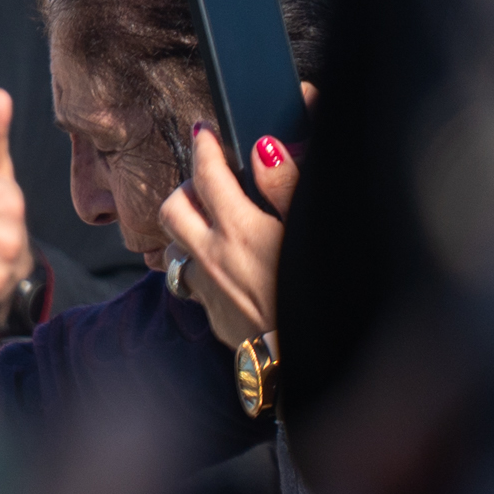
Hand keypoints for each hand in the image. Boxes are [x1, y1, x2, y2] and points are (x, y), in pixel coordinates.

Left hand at [158, 113, 303, 348]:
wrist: (314, 361)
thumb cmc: (321, 292)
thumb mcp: (311, 230)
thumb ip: (285, 187)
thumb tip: (264, 148)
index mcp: (239, 231)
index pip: (206, 174)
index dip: (205, 147)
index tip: (205, 132)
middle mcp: (213, 258)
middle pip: (173, 208)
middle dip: (186, 186)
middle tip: (208, 178)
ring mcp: (208, 290)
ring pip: (176, 247)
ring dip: (189, 229)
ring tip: (215, 222)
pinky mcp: (213, 316)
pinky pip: (191, 281)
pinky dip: (200, 265)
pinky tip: (224, 266)